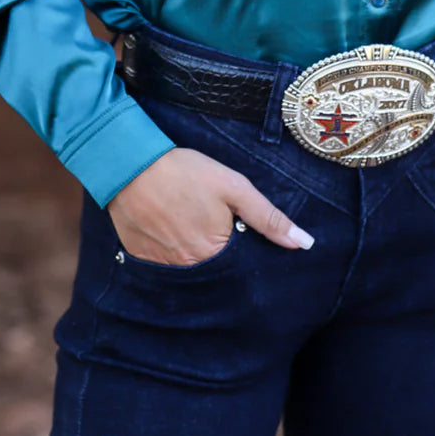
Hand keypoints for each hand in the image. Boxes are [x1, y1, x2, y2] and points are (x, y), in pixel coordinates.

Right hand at [107, 146, 314, 265]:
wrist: (131, 164)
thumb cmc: (186, 172)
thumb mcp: (234, 187)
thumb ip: (268, 218)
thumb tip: (303, 243)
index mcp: (214, 254)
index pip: (239, 268)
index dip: (242, 251)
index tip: (237, 233)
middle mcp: (188, 268)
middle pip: (213, 271)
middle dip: (218, 254)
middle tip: (209, 224)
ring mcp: (161, 266)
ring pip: (187, 269)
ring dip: (193, 253)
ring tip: (188, 223)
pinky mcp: (139, 258)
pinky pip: (161, 263)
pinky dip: (168, 250)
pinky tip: (168, 226)